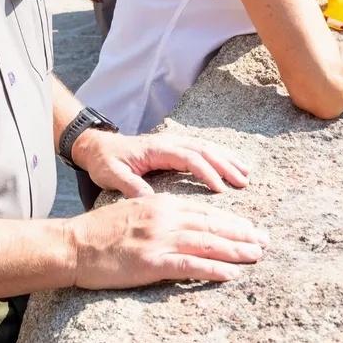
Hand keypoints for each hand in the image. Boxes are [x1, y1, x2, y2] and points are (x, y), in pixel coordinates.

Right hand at [66, 194, 267, 286]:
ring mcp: (159, 240)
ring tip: (257, 255)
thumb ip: (158, 214)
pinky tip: (232, 274)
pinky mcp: (151, 263)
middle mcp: (164, 218)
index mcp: (160, 204)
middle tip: (266, 241)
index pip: (204, 211)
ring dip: (236, 250)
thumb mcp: (133, 211)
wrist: (72, 245)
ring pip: (207, 243)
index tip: (250, 227)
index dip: (230, 220)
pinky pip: (190, 266)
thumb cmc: (98, 232)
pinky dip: (213, 270)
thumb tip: (181, 222)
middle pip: (212, 225)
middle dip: (242, 233)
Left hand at [72, 129, 250, 197]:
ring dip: (227, 159)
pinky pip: (202, 149)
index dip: (206, 172)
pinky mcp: (175, 148)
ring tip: (245, 174)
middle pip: (204, 150)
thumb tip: (151, 201)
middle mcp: (169, 142)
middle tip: (243, 182)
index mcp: (156, 149)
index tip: (221, 189)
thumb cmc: (104, 162)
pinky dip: (220, 156)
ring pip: (207, 147)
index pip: (188, 158)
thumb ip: (130, 186)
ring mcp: (173, 142)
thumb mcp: (111, 175)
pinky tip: (232, 166)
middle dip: (225, 165)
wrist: (97, 146)